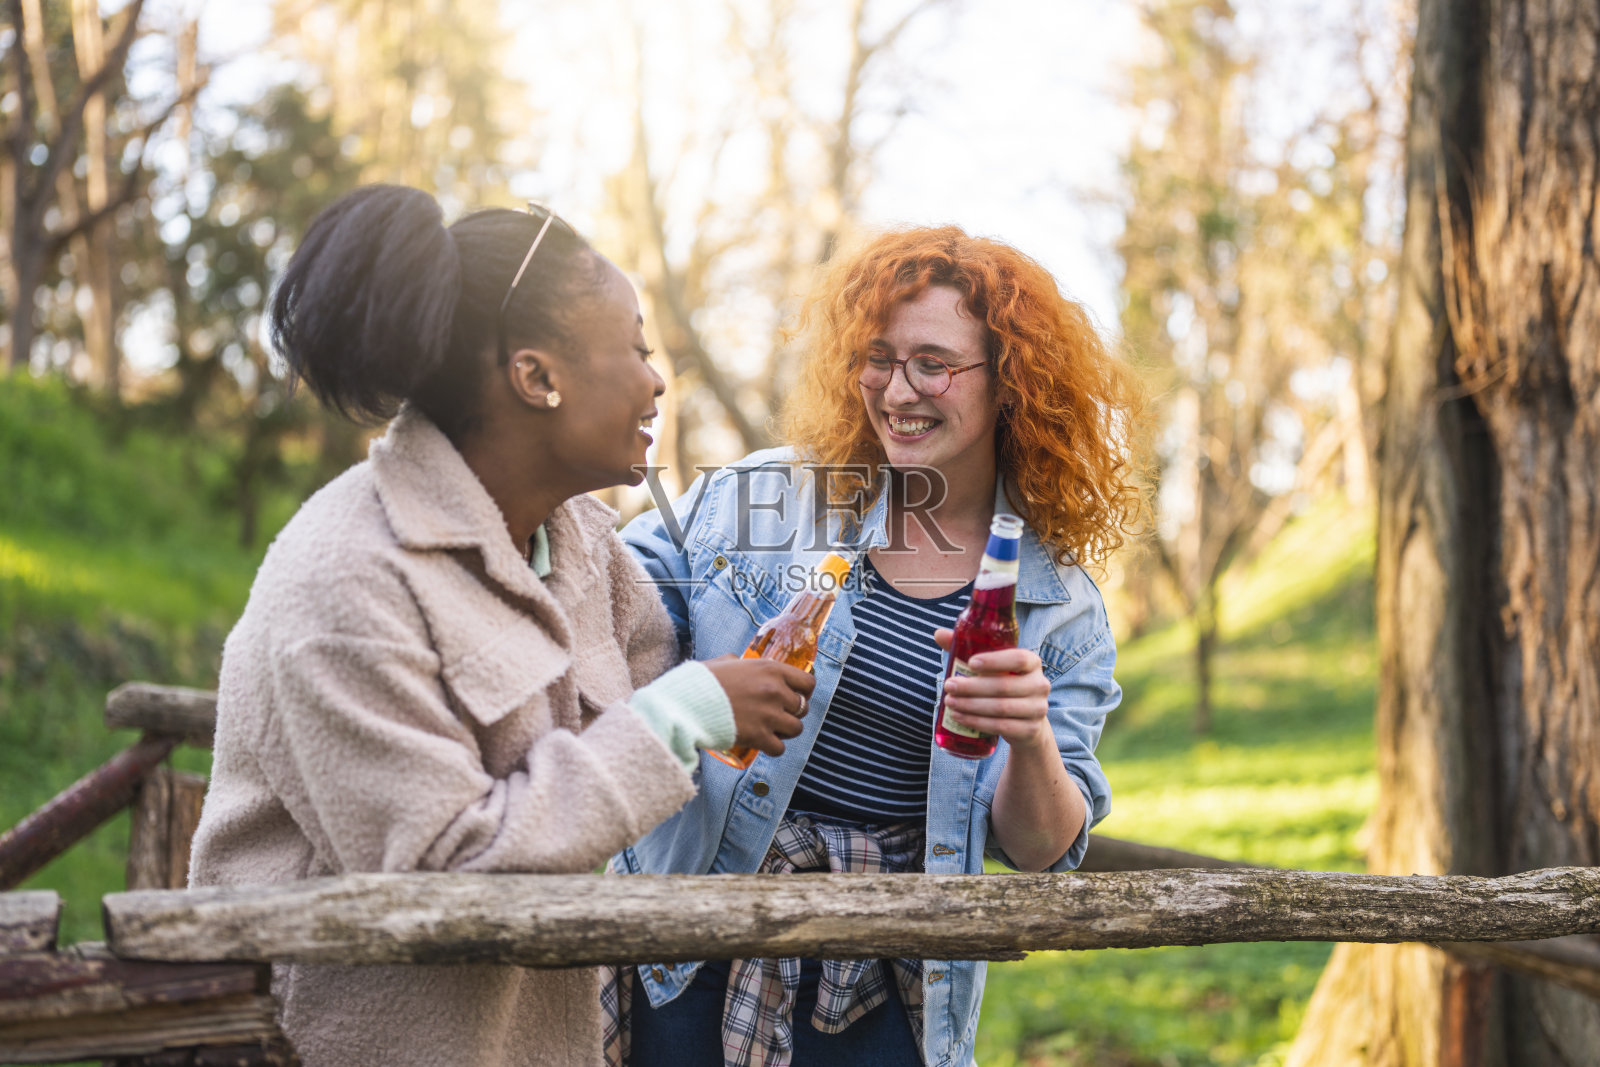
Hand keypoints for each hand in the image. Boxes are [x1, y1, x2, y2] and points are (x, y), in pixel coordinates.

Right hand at [702, 656, 813, 756]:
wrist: (687, 703)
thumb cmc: (702, 681)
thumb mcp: (724, 662)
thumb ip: (738, 662)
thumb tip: (738, 662)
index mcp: (771, 669)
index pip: (808, 682)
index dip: (804, 692)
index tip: (796, 696)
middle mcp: (775, 691)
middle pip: (803, 707)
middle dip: (792, 712)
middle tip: (778, 715)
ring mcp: (769, 715)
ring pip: (796, 729)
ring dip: (785, 731)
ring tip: (771, 730)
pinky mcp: (760, 737)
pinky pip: (780, 749)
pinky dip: (773, 748)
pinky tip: (762, 744)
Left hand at [933, 628, 1052, 749]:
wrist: (1026, 722)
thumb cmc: (1004, 685)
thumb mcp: (991, 667)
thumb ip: (968, 649)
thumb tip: (938, 634)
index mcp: (1032, 663)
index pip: (1018, 659)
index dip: (995, 661)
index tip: (970, 663)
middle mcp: (1040, 685)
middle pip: (1004, 686)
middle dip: (972, 687)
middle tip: (949, 686)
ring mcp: (1038, 709)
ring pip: (1001, 708)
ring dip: (971, 706)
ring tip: (949, 702)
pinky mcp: (1030, 730)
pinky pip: (1001, 727)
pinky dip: (977, 722)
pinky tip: (960, 717)